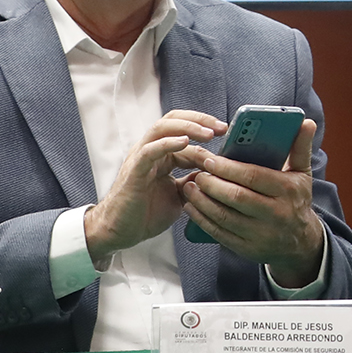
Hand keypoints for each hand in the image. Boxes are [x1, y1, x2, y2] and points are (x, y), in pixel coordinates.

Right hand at [86, 110, 224, 266]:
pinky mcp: (134, 170)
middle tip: (222, 127)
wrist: (121, 232)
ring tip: (208, 133)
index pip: (186, 133)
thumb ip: (194, 180)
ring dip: (187, 126)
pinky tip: (184, 141)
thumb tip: (216, 171)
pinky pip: (150, 150)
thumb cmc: (146, 213)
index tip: (229, 137)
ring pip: (162, 128)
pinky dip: (167, 142)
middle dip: (200, 120)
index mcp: (163, 155)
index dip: (207, 133)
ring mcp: (141, 158)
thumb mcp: (180, 194)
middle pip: (173, 120)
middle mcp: (151, 151)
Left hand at [181, 117, 327, 286]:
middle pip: (236, 197)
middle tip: (197, 171)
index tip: (209, 159)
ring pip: (224, 216)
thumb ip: (300, 147)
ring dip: (202, 201)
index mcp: (288, 190)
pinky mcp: (246, 248)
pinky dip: (202, 220)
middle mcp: (275, 213)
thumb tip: (306, 122)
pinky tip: (192, 207)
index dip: (228, 168)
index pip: (253, 176)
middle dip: (212, 183)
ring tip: (190, 186)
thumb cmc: (296, 199)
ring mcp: (260, 233)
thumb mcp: (302, 173)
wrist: (299, 241)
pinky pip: (219, 233)